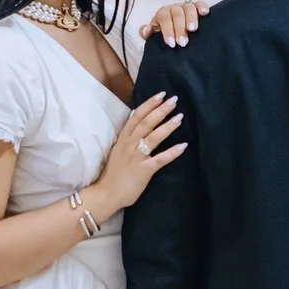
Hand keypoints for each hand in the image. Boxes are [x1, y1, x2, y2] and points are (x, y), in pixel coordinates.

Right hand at [86, 92, 186, 216]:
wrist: (105, 194)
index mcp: (123, 139)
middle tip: (174, 100)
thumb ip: (127, 137)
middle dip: (161, 110)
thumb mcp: (117, 150)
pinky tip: (183, 146)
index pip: (136, 116)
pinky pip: (160, 159)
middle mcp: (129, 145)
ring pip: (153, 137)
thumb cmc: (113, 173)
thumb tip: (136, 120)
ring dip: (167, 126)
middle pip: (146, 123)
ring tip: (180, 117)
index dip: (149, 104)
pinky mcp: (143, 170)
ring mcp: (136, 157)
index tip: (161, 94)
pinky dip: (172, 152)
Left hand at [141, 0, 209, 47]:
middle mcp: (174, 8)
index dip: (167, 30)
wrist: (176, 34)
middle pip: (177, 13)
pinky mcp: (197, 8)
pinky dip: (202, 7)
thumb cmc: (166, 35)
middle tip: (183, 43)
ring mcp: (186, 7)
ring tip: (193, 30)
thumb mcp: (154, 35)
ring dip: (191, 18)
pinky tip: (205, 13)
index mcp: (162, 13)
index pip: (163, 18)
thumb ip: (147, 33)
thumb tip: (146, 30)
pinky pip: (200, 4)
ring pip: (188, 7)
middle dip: (179, 28)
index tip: (171, 43)